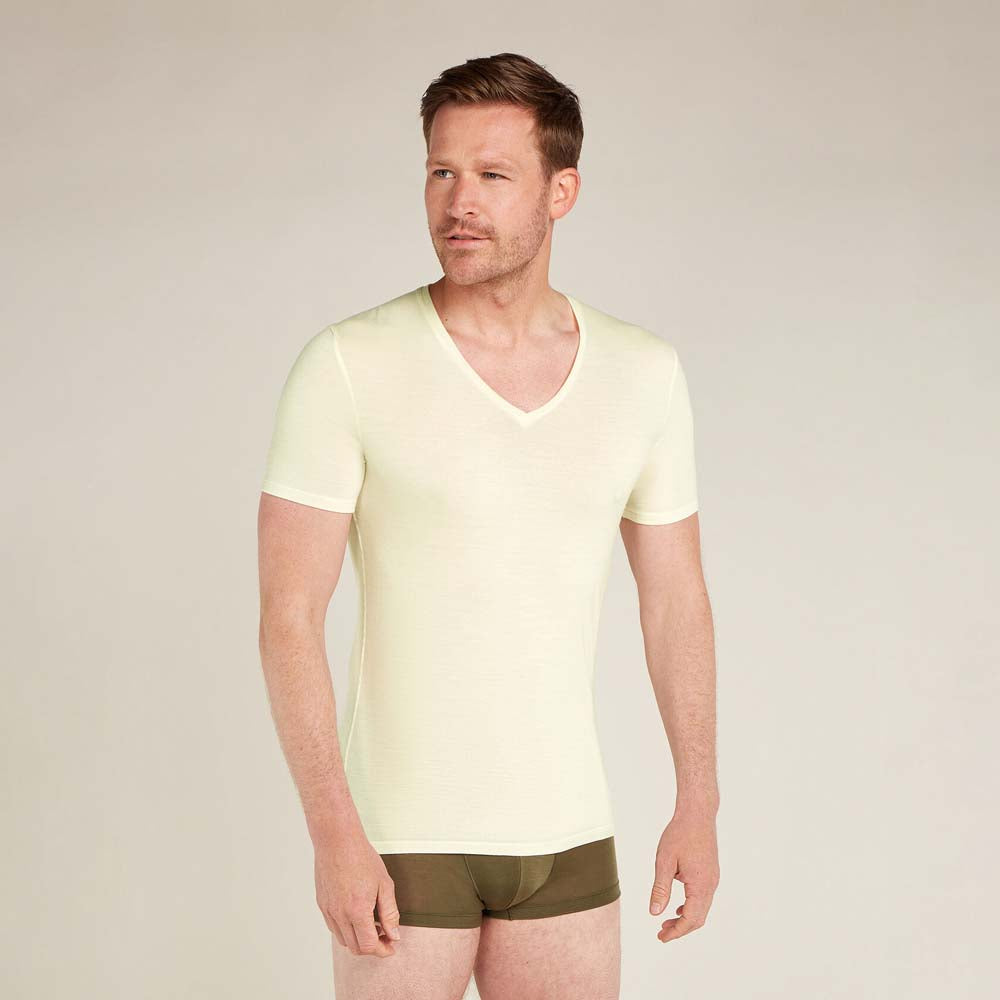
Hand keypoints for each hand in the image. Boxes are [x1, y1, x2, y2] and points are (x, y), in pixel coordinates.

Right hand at [314, 821, 401, 956]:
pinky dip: (347, 930)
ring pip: (343, 940)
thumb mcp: (384, 884)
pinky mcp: (322, 905)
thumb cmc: (362, 858)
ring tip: (372, 924)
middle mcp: (340, 914)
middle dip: (372, 947)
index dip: (382, 950)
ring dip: (358, 939)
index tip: (391, 946)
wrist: (337, 841)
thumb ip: (390, 913)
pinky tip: (357, 916)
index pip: (368, 946)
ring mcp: (328, 911)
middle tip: (385, 935)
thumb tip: (394, 935)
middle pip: (355, 948)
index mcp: (357, 910)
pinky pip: (334, 927)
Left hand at [649, 809, 719, 941]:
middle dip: (680, 928)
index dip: (676, 932)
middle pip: (698, 918)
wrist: (697, 814)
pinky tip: (678, 906)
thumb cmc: (680, 834)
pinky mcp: (711, 873)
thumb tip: (655, 912)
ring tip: (666, 922)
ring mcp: (713, 879)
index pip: (690, 918)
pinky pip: (703, 897)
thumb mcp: (664, 861)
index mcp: (700, 885)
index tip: (661, 937)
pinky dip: (690, 906)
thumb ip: (660, 888)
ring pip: (701, 908)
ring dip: (685, 918)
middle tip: (661, 933)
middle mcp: (710, 885)